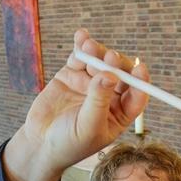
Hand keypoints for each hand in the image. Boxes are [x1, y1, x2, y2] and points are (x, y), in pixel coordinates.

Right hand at [3, 29, 148, 180]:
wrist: (40, 143)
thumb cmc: (69, 144)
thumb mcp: (88, 127)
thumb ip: (99, 101)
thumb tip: (110, 76)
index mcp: (120, 113)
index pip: (137, 94)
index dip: (141, 81)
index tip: (140, 69)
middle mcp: (109, 95)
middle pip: (120, 73)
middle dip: (116, 63)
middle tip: (110, 58)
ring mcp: (90, 83)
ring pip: (100, 61)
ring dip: (98, 51)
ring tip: (89, 47)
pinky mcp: (72, 74)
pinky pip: (80, 56)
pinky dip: (82, 45)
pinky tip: (81, 36)